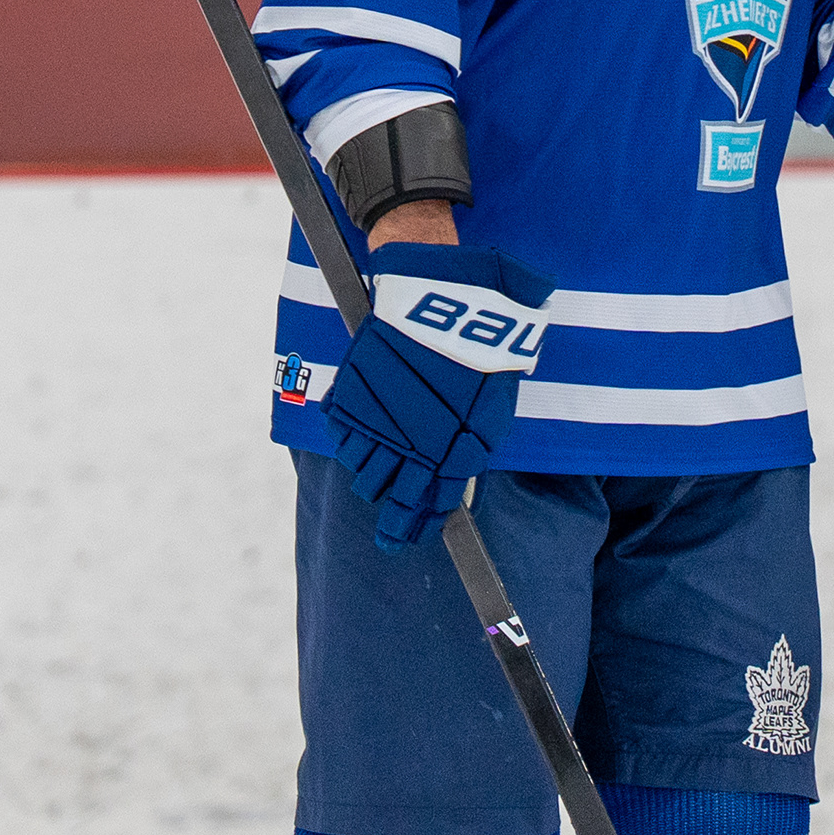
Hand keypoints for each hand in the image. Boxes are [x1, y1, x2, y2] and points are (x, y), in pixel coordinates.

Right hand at [323, 241, 557, 548]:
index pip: (425, 508)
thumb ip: (468, 452)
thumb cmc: (479, 353)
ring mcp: (373, 421)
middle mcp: (405, 445)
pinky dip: (353, 438)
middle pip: (386, 495)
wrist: (440, 297)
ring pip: (361, 470)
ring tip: (385, 464)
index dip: (414, 527)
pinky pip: (342, 435)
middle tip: (394, 513)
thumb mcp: (491, 411)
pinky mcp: (350, 395)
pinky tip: (369, 431)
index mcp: (446, 453)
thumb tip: (451, 484)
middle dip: (392, 506)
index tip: (408, 537)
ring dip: (372, 472)